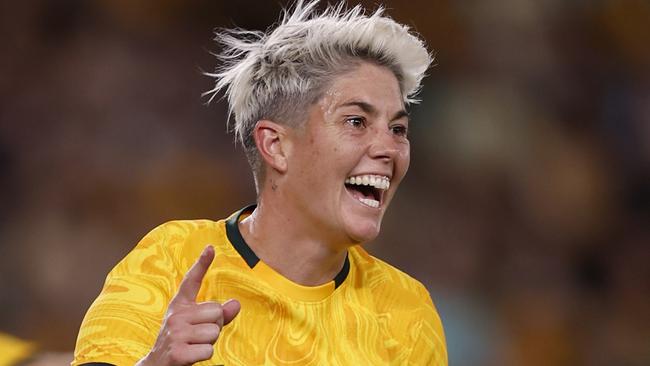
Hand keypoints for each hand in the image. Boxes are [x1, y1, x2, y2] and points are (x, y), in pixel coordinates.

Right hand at [137, 246, 240, 365]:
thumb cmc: (182, 342)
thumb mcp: (197, 325)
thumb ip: (218, 315)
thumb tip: (236, 304)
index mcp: (179, 305)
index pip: (191, 281)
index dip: (202, 263)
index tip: (211, 247)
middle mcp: (175, 315)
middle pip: (216, 312)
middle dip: (215, 326)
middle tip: (199, 336)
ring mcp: (175, 333)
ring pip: (214, 332)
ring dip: (209, 343)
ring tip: (194, 345)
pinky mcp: (177, 352)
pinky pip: (208, 350)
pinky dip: (204, 355)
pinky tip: (191, 356)